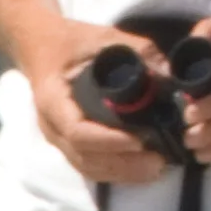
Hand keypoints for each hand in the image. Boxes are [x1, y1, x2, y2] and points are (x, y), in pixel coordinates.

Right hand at [24, 18, 176, 185]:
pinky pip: (89, 166)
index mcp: (52, 98)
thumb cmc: (70, 42)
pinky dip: (115, 172)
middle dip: (123, 164)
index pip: (77, 131)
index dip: (109, 141)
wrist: (40, 46)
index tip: (140, 141)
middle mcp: (51, 125)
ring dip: (122, 173)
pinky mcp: (68, 143)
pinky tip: (141, 170)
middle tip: (159, 161)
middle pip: (85, 157)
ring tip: (156, 168)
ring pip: (87, 167)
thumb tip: (170, 71)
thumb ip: (136, 50)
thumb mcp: (102, 37)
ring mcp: (57, 138)